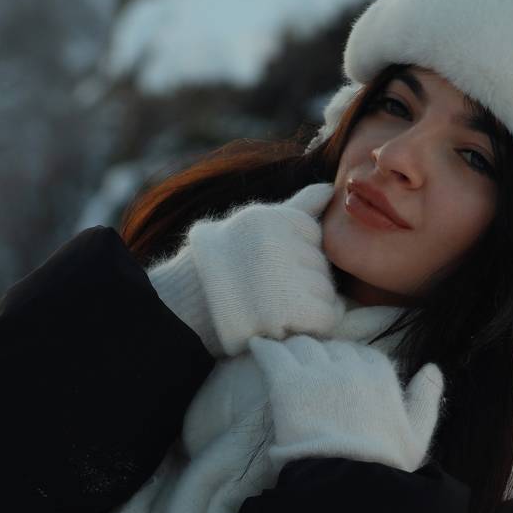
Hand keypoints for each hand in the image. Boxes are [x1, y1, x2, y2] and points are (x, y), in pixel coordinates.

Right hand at [147, 182, 344, 358]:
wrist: (183, 309)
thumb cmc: (219, 267)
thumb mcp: (252, 226)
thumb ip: (296, 206)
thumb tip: (328, 188)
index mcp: (273, 219)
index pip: (314, 235)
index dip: (295, 257)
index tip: (266, 269)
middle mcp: (283, 242)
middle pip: (322, 265)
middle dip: (302, 280)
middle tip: (264, 292)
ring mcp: (289, 276)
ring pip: (327, 290)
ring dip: (307, 304)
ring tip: (271, 308)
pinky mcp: (295, 309)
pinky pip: (328, 316)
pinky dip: (313, 325)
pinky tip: (284, 324)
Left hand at [248, 334, 445, 477]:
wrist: (345, 484)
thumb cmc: (383, 468)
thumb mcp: (417, 437)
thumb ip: (426, 400)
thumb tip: (433, 368)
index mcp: (381, 377)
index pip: (362, 354)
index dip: (348, 363)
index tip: (339, 374)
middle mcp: (350, 367)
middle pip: (330, 347)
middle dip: (321, 356)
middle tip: (309, 371)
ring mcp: (317, 374)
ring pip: (302, 346)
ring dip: (294, 351)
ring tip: (285, 361)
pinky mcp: (287, 384)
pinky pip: (272, 354)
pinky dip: (263, 349)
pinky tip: (256, 347)